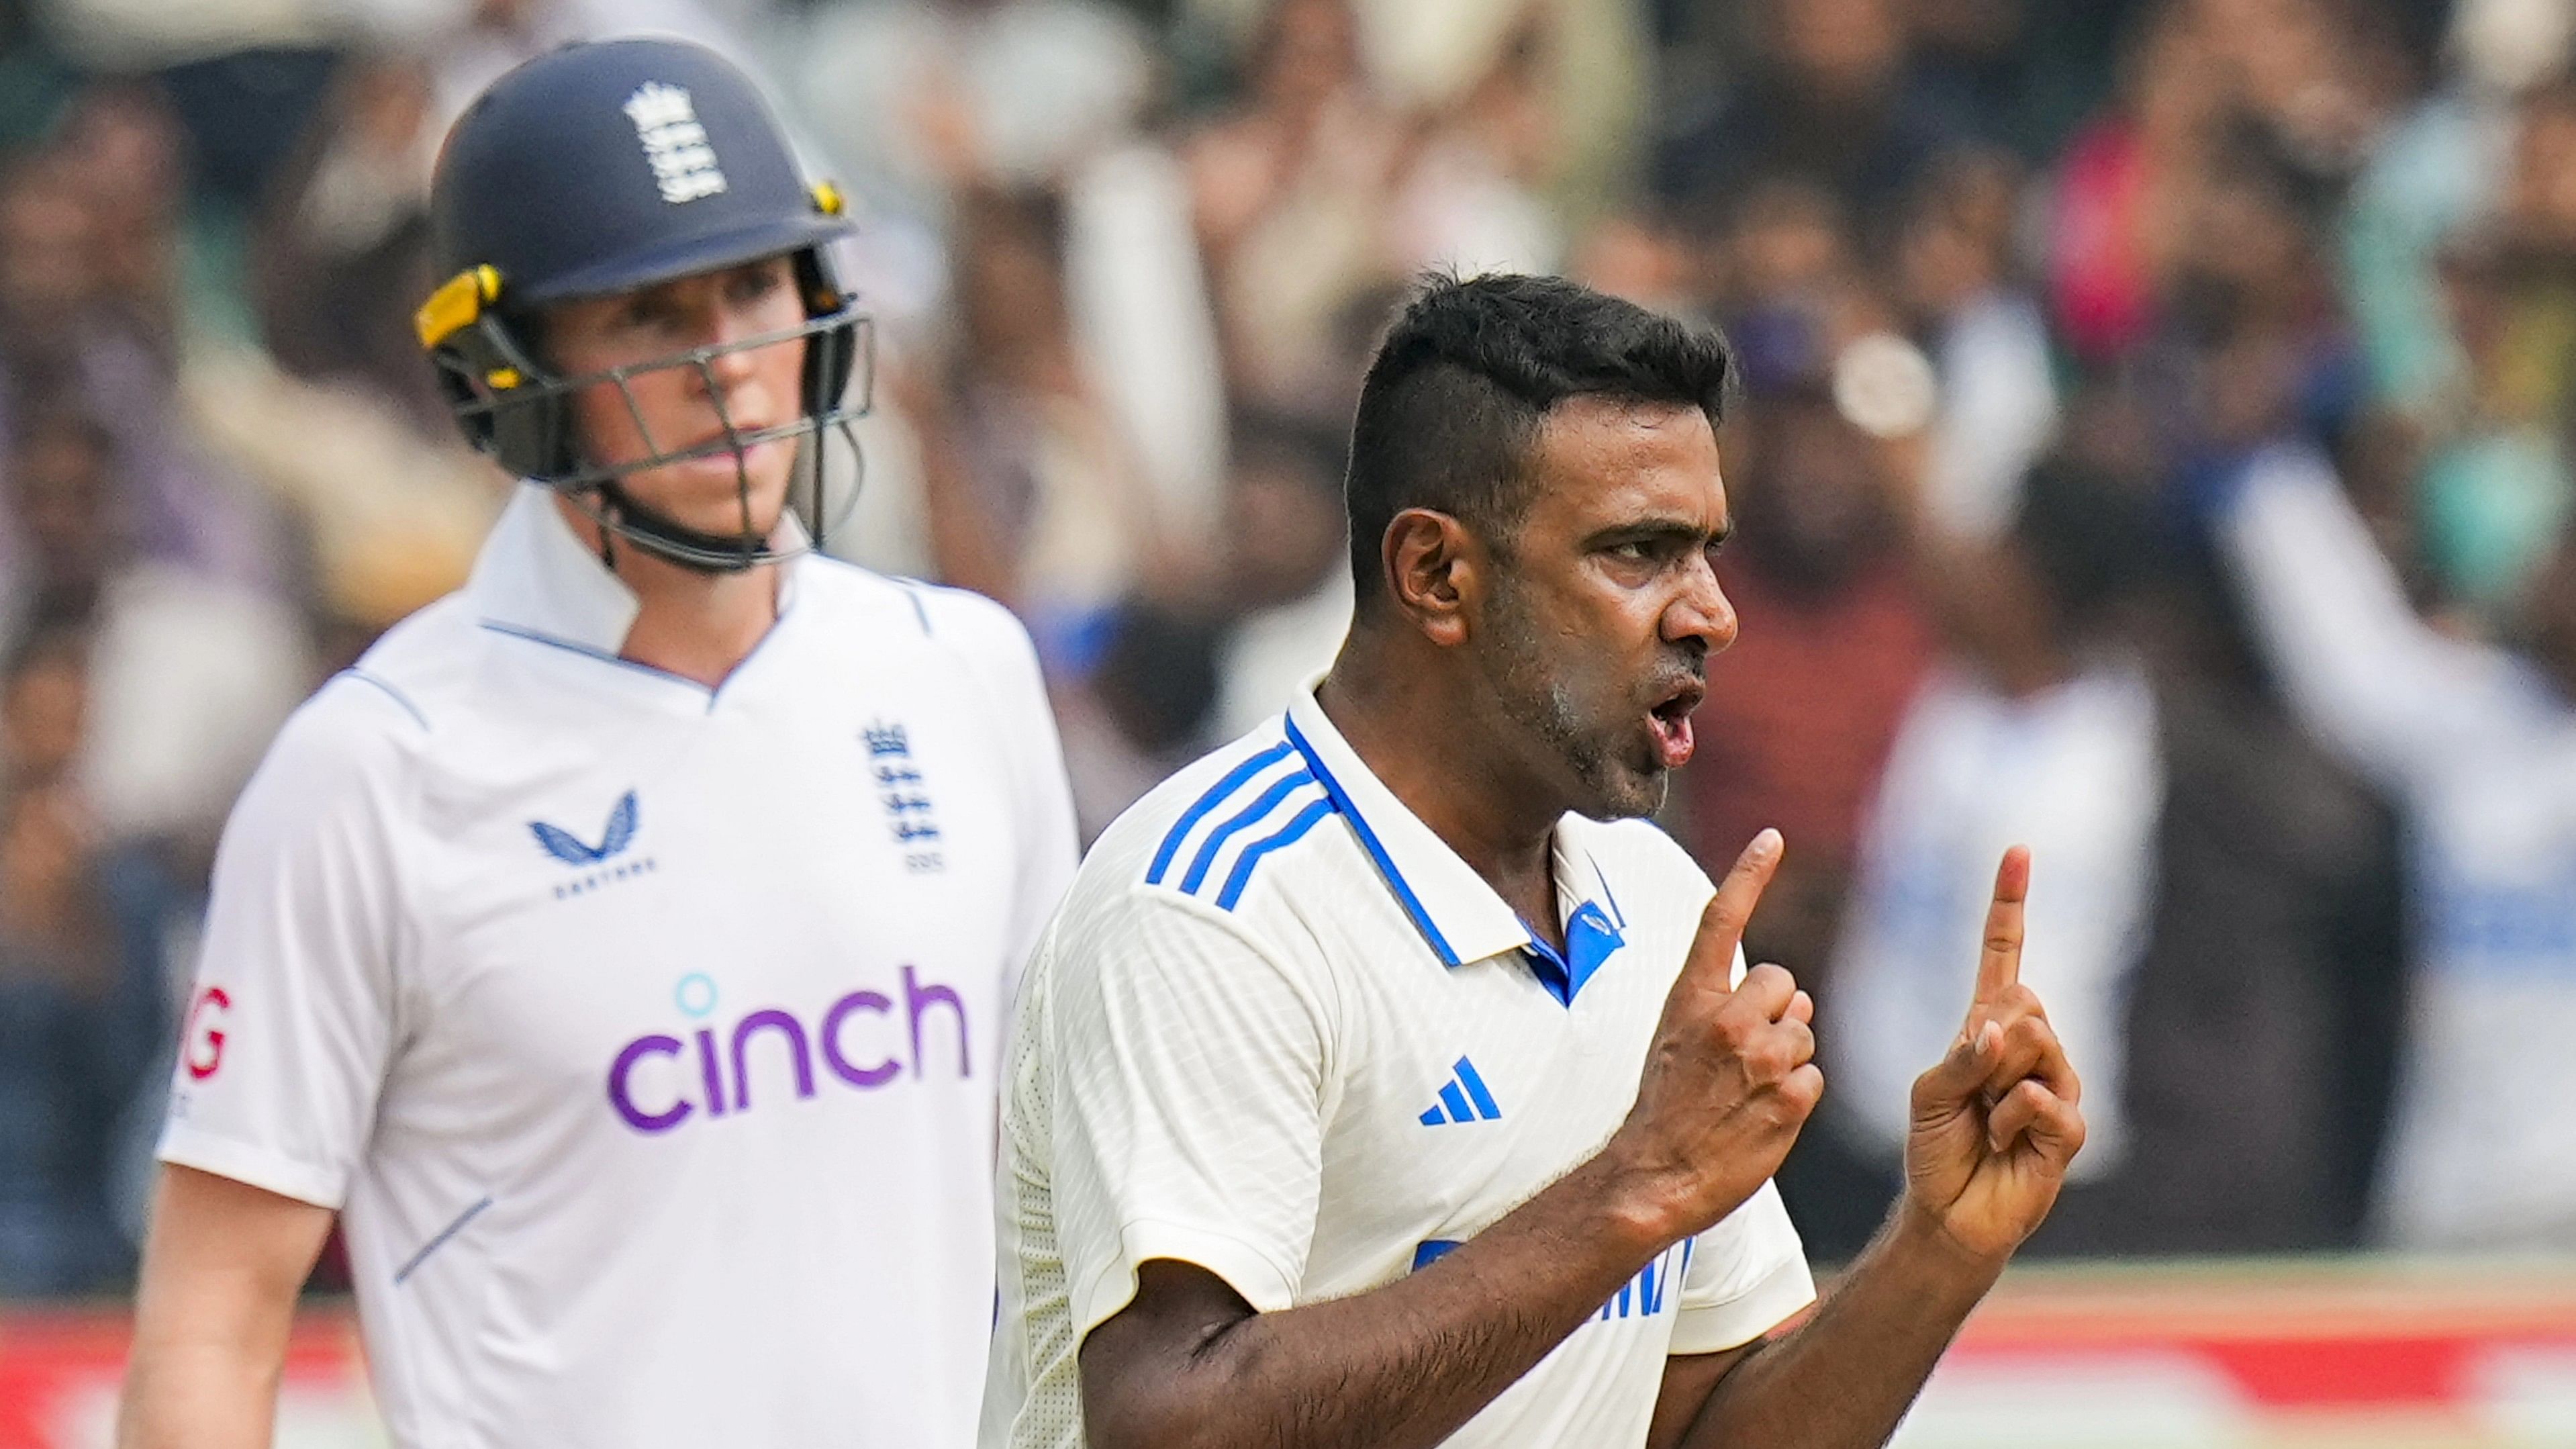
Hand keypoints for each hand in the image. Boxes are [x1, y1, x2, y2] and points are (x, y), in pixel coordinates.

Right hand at [1600, 829, 1822, 1243]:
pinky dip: (1797, 1097)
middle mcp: (1728, 1018)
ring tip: (1747, 1095)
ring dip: (1788, 1059)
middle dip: (1778, 1013)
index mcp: (1691, 999)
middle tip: (1744, 1058)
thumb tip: (1796, 994)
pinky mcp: (1790, 1095)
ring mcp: (1761, 1056)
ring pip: (1804, 1033)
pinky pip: (1814, 1078)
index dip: (1749, 874)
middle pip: (1787, 985)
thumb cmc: (1665, 1110)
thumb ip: (1725, 1007)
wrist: (1654, 1176)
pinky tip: (1762, 1117)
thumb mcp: (1676, 1041)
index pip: (1722, 920)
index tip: (1773, 838)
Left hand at [1900, 847, 2084, 1263]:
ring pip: (2036, 1042)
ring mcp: (2056, 1084)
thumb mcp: (1928, 1093)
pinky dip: (2009, 1120)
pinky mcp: (2071, 1126)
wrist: (1950, 1212)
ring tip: (1986, 1121)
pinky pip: (2042, 1099)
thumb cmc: (1935, 1148)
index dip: (2009, 905)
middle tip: (1971, 1092)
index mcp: (1989, 1026)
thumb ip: (1961, 1057)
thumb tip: (2000, 1029)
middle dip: (1985, 1043)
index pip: (2004, 955)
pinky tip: (2002, 1142)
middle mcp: (2031, 1047)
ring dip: (1994, 1083)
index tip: (2016, 851)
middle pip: (2022, 1000)